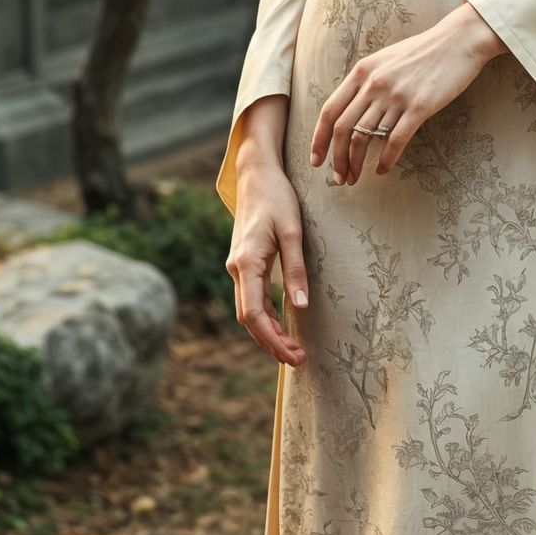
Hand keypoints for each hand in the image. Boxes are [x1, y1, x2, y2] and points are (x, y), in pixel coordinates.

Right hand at [226, 161, 309, 367]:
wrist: (256, 174)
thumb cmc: (276, 198)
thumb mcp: (293, 231)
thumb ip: (295, 269)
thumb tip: (300, 306)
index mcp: (247, 263)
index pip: (254, 315)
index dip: (272, 340)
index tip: (293, 356)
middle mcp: (236, 268)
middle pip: (248, 318)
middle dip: (271, 342)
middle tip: (298, 359)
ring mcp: (236, 266)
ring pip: (247, 310)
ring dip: (267, 332)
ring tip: (292, 349)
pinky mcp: (242, 262)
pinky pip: (249, 297)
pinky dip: (263, 316)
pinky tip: (280, 324)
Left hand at [310, 3, 506, 185]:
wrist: (457, 41)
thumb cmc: (422, 52)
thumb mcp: (385, 60)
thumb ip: (366, 82)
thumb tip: (351, 112)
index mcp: (362, 71)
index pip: (330, 111)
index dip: (319, 139)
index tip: (316, 160)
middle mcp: (374, 84)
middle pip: (343, 129)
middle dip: (337, 159)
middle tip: (340, 178)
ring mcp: (396, 96)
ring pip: (364, 138)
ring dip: (356, 164)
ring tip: (357, 178)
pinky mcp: (419, 107)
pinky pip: (395, 141)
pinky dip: (386, 160)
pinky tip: (383, 169)